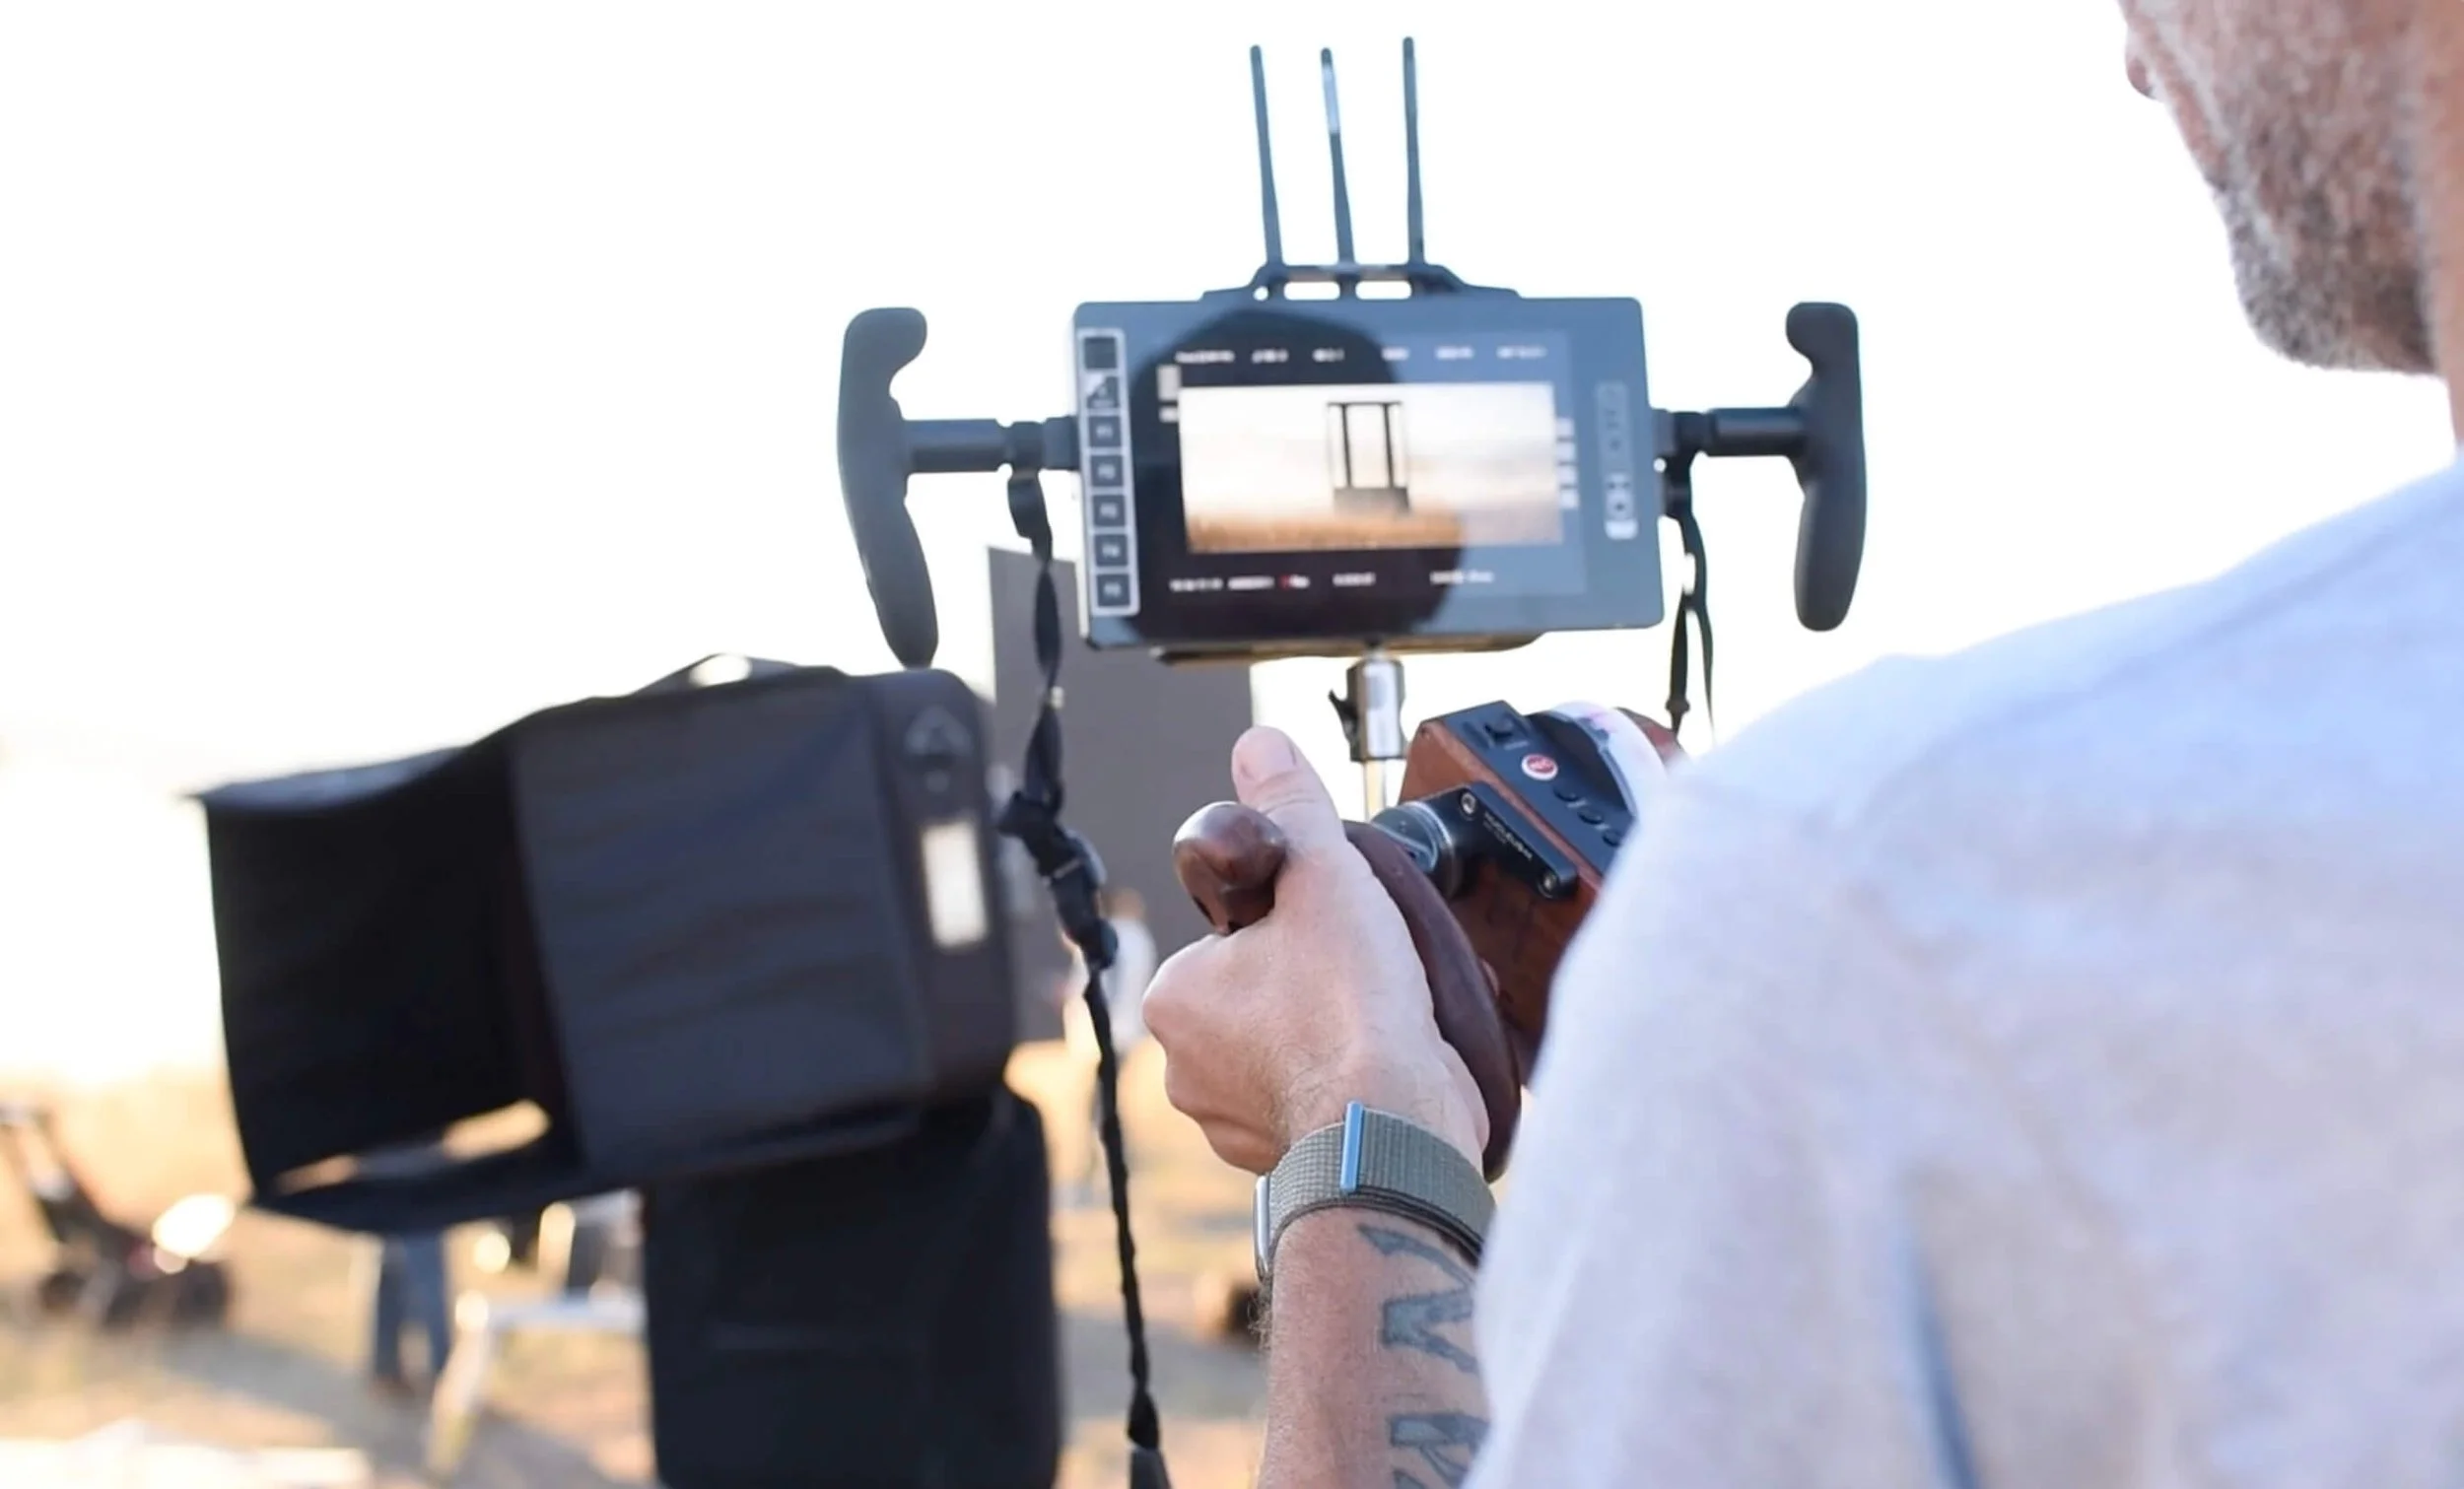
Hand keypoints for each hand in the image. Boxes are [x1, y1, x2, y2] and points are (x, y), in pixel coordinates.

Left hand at [1143, 727, 1486, 1173]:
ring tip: (1378, 1019)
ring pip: (1286, 1049)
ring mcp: (1230, 1120)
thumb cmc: (1353, 1011)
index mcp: (1174, 997)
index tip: (1328, 929)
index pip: (1229, 938)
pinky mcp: (1281, 1157)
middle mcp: (1186, 1067)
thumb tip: (1261, 749)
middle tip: (1361, 973)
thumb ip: (1291, 808)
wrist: (1397, 1127)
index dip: (1288, 923)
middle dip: (1308, 980)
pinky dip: (1343, 1083)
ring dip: (1328, 1034)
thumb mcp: (1323, 874)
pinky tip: (1380, 1065)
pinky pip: (1312, 1100)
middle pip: (1258, 993)